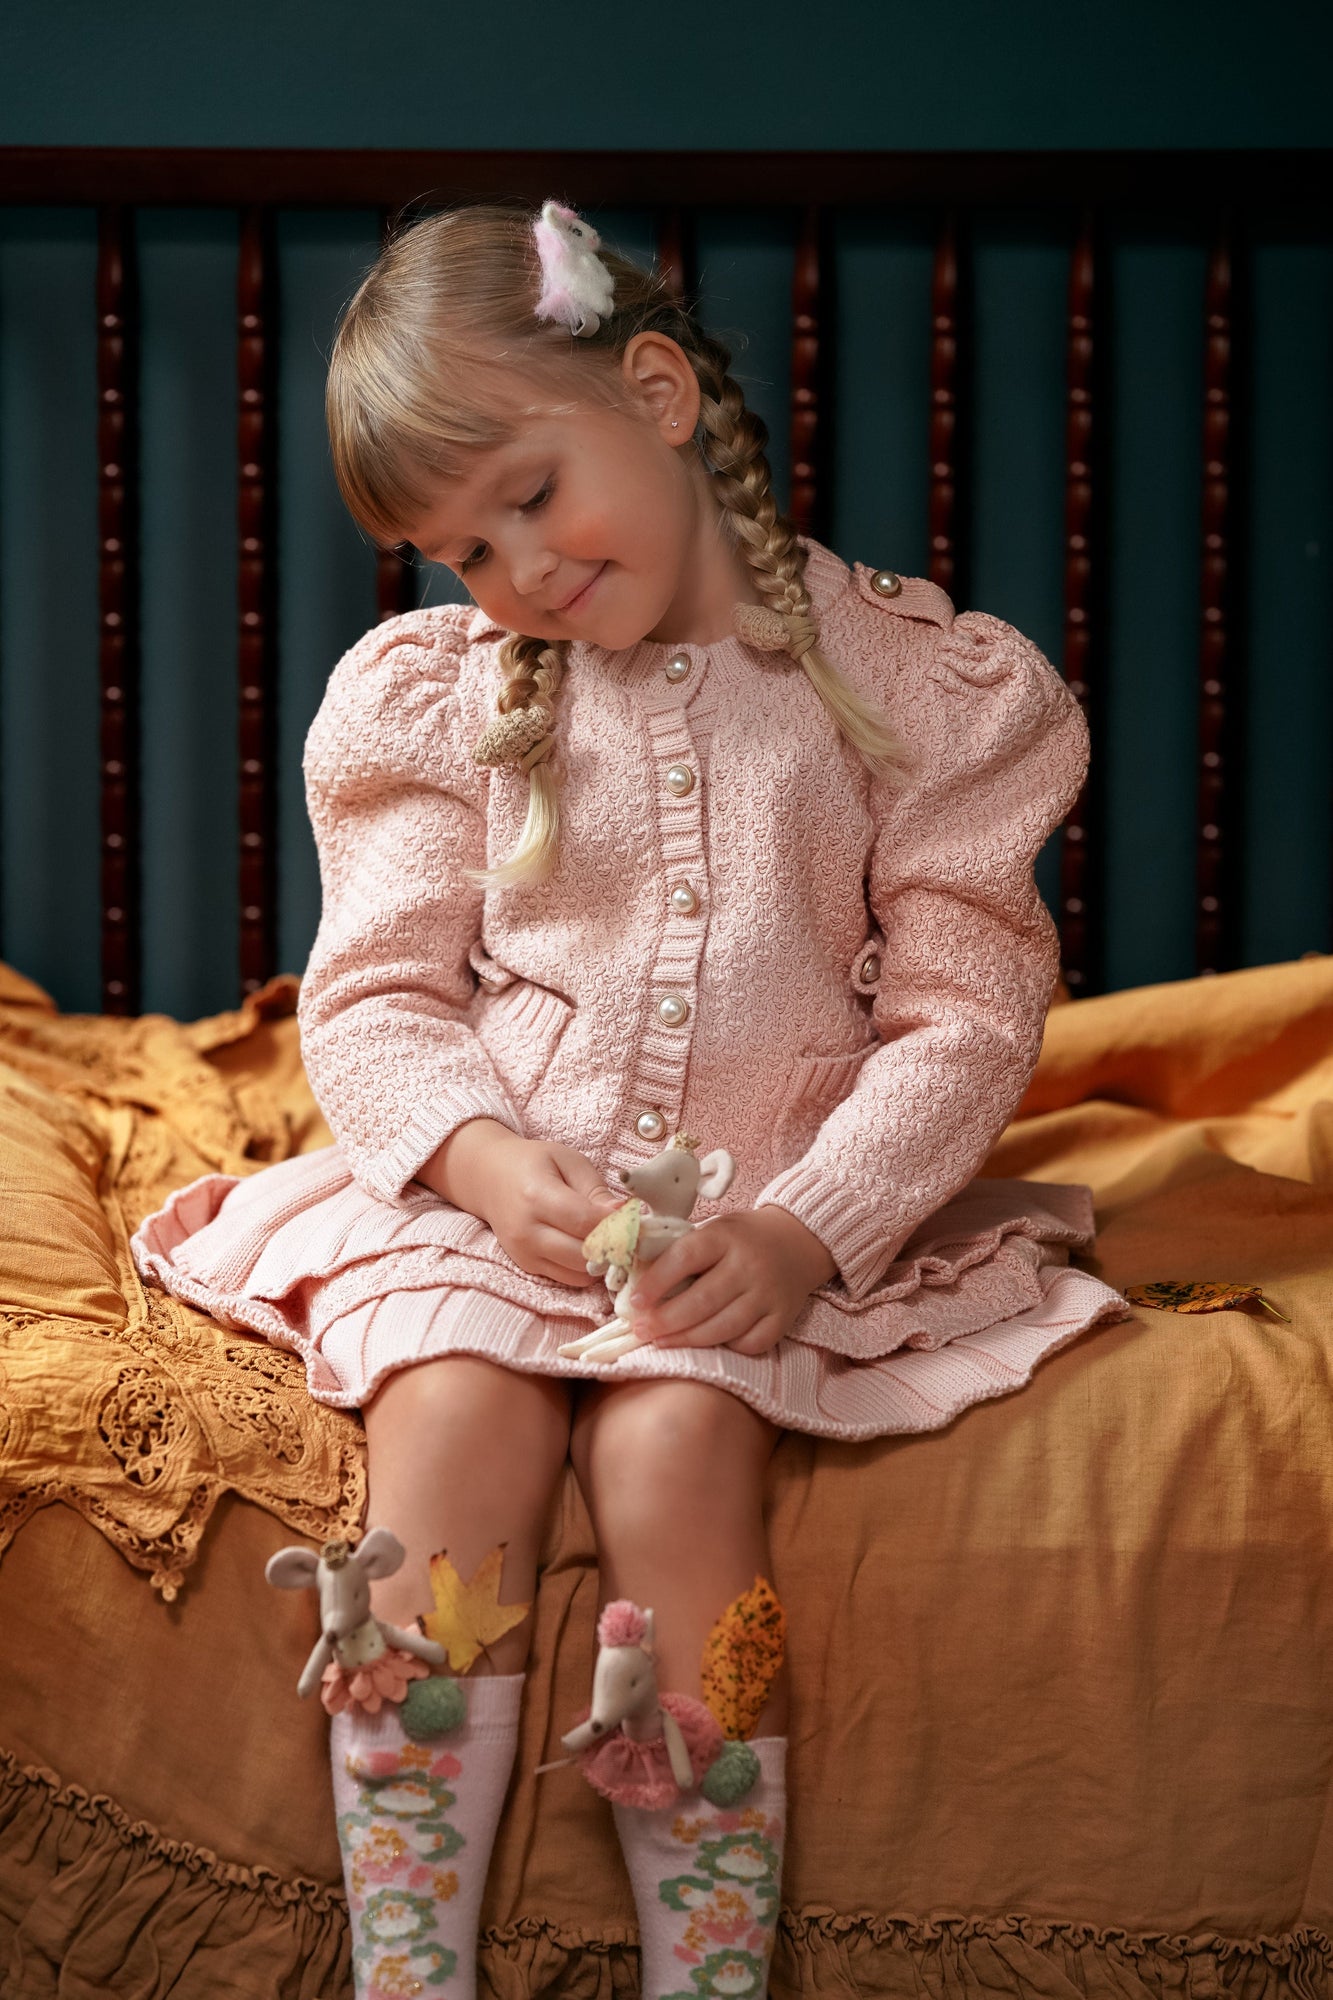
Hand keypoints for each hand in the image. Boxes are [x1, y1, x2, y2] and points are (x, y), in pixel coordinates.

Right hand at [416, 1119, 620, 1287]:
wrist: (487, 1176)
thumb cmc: (533, 1163)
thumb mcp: (568, 1161)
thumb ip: (596, 1189)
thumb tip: (625, 1214)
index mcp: (537, 1196)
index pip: (587, 1223)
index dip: (618, 1226)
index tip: (639, 1221)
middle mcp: (527, 1230)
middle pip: (584, 1254)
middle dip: (614, 1247)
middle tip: (631, 1235)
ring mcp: (524, 1253)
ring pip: (578, 1273)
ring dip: (601, 1262)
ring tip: (612, 1241)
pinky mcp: (526, 1266)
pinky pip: (567, 1278)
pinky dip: (585, 1268)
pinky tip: (592, 1249)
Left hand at [627, 1206, 837, 1358]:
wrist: (798, 1240)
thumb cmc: (742, 1238)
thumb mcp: (713, 1230)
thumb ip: (681, 1252)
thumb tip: (634, 1279)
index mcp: (725, 1236)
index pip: (685, 1258)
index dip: (657, 1281)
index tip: (635, 1302)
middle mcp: (749, 1264)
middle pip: (703, 1300)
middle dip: (666, 1320)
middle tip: (641, 1330)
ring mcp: (768, 1294)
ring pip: (723, 1327)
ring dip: (687, 1339)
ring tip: (661, 1342)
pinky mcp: (782, 1318)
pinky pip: (750, 1343)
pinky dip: (726, 1348)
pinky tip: (707, 1344)